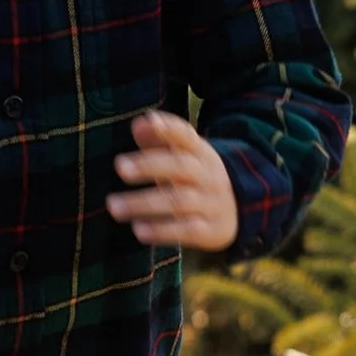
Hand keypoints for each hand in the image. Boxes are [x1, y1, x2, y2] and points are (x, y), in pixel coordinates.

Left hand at [105, 110, 239, 252]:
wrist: (242, 209)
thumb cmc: (197, 177)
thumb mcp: (184, 156)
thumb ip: (160, 139)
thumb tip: (138, 124)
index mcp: (199, 152)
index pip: (184, 135)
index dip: (166, 128)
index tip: (142, 125)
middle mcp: (206, 175)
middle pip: (179, 166)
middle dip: (148, 166)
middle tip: (120, 167)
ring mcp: (210, 203)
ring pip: (178, 201)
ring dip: (144, 203)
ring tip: (114, 207)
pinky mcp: (210, 230)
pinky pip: (187, 230)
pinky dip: (162, 231)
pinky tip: (138, 231)